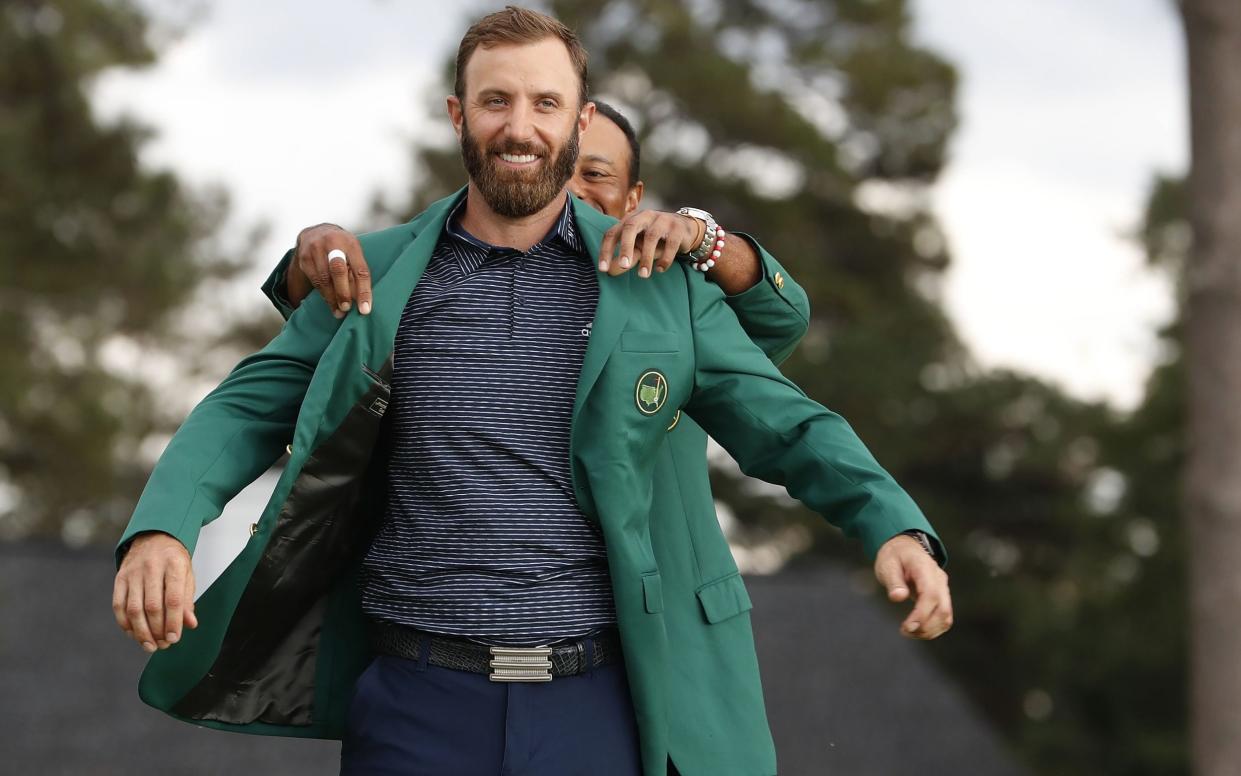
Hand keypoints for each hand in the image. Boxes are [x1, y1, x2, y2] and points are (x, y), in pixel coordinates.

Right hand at [112, 532, 197, 652]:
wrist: (154, 537)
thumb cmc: (174, 560)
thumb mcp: (187, 575)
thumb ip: (187, 599)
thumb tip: (190, 624)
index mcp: (174, 564)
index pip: (173, 598)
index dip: (173, 621)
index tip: (174, 638)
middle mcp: (152, 567)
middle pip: (152, 606)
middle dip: (157, 630)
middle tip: (163, 645)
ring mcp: (133, 572)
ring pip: (133, 608)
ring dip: (141, 631)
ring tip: (149, 645)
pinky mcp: (120, 578)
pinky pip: (118, 605)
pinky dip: (125, 623)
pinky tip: (133, 633)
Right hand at [291, 224, 371, 316]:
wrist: (315, 233)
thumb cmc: (341, 248)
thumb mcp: (353, 253)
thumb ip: (356, 273)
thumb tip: (360, 301)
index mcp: (351, 244)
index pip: (360, 270)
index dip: (364, 291)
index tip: (365, 310)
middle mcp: (332, 243)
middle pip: (338, 271)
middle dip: (343, 293)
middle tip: (347, 309)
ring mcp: (316, 249)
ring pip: (324, 279)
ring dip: (332, 298)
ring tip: (339, 311)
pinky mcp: (304, 258)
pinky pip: (315, 280)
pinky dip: (323, 294)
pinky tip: (329, 302)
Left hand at [597, 210, 704, 278]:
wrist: (685, 228)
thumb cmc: (656, 239)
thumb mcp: (639, 247)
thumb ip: (626, 257)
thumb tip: (609, 271)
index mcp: (630, 220)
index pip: (613, 233)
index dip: (606, 250)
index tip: (603, 269)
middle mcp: (644, 216)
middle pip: (630, 227)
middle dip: (625, 247)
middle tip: (623, 266)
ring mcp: (662, 220)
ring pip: (651, 237)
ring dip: (646, 258)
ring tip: (643, 275)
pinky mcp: (678, 229)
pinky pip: (671, 243)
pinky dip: (665, 258)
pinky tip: (660, 269)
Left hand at [873, 534, 952, 639]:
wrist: (905, 548)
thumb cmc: (895, 556)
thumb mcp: (887, 564)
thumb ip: (893, 581)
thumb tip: (898, 597)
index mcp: (925, 568)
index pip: (931, 594)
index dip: (922, 614)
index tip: (907, 626)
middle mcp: (939, 579)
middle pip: (943, 609)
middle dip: (925, 627)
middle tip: (905, 631)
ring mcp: (943, 588)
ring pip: (946, 617)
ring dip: (929, 630)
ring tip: (909, 632)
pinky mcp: (942, 597)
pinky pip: (944, 617)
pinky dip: (933, 628)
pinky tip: (917, 630)